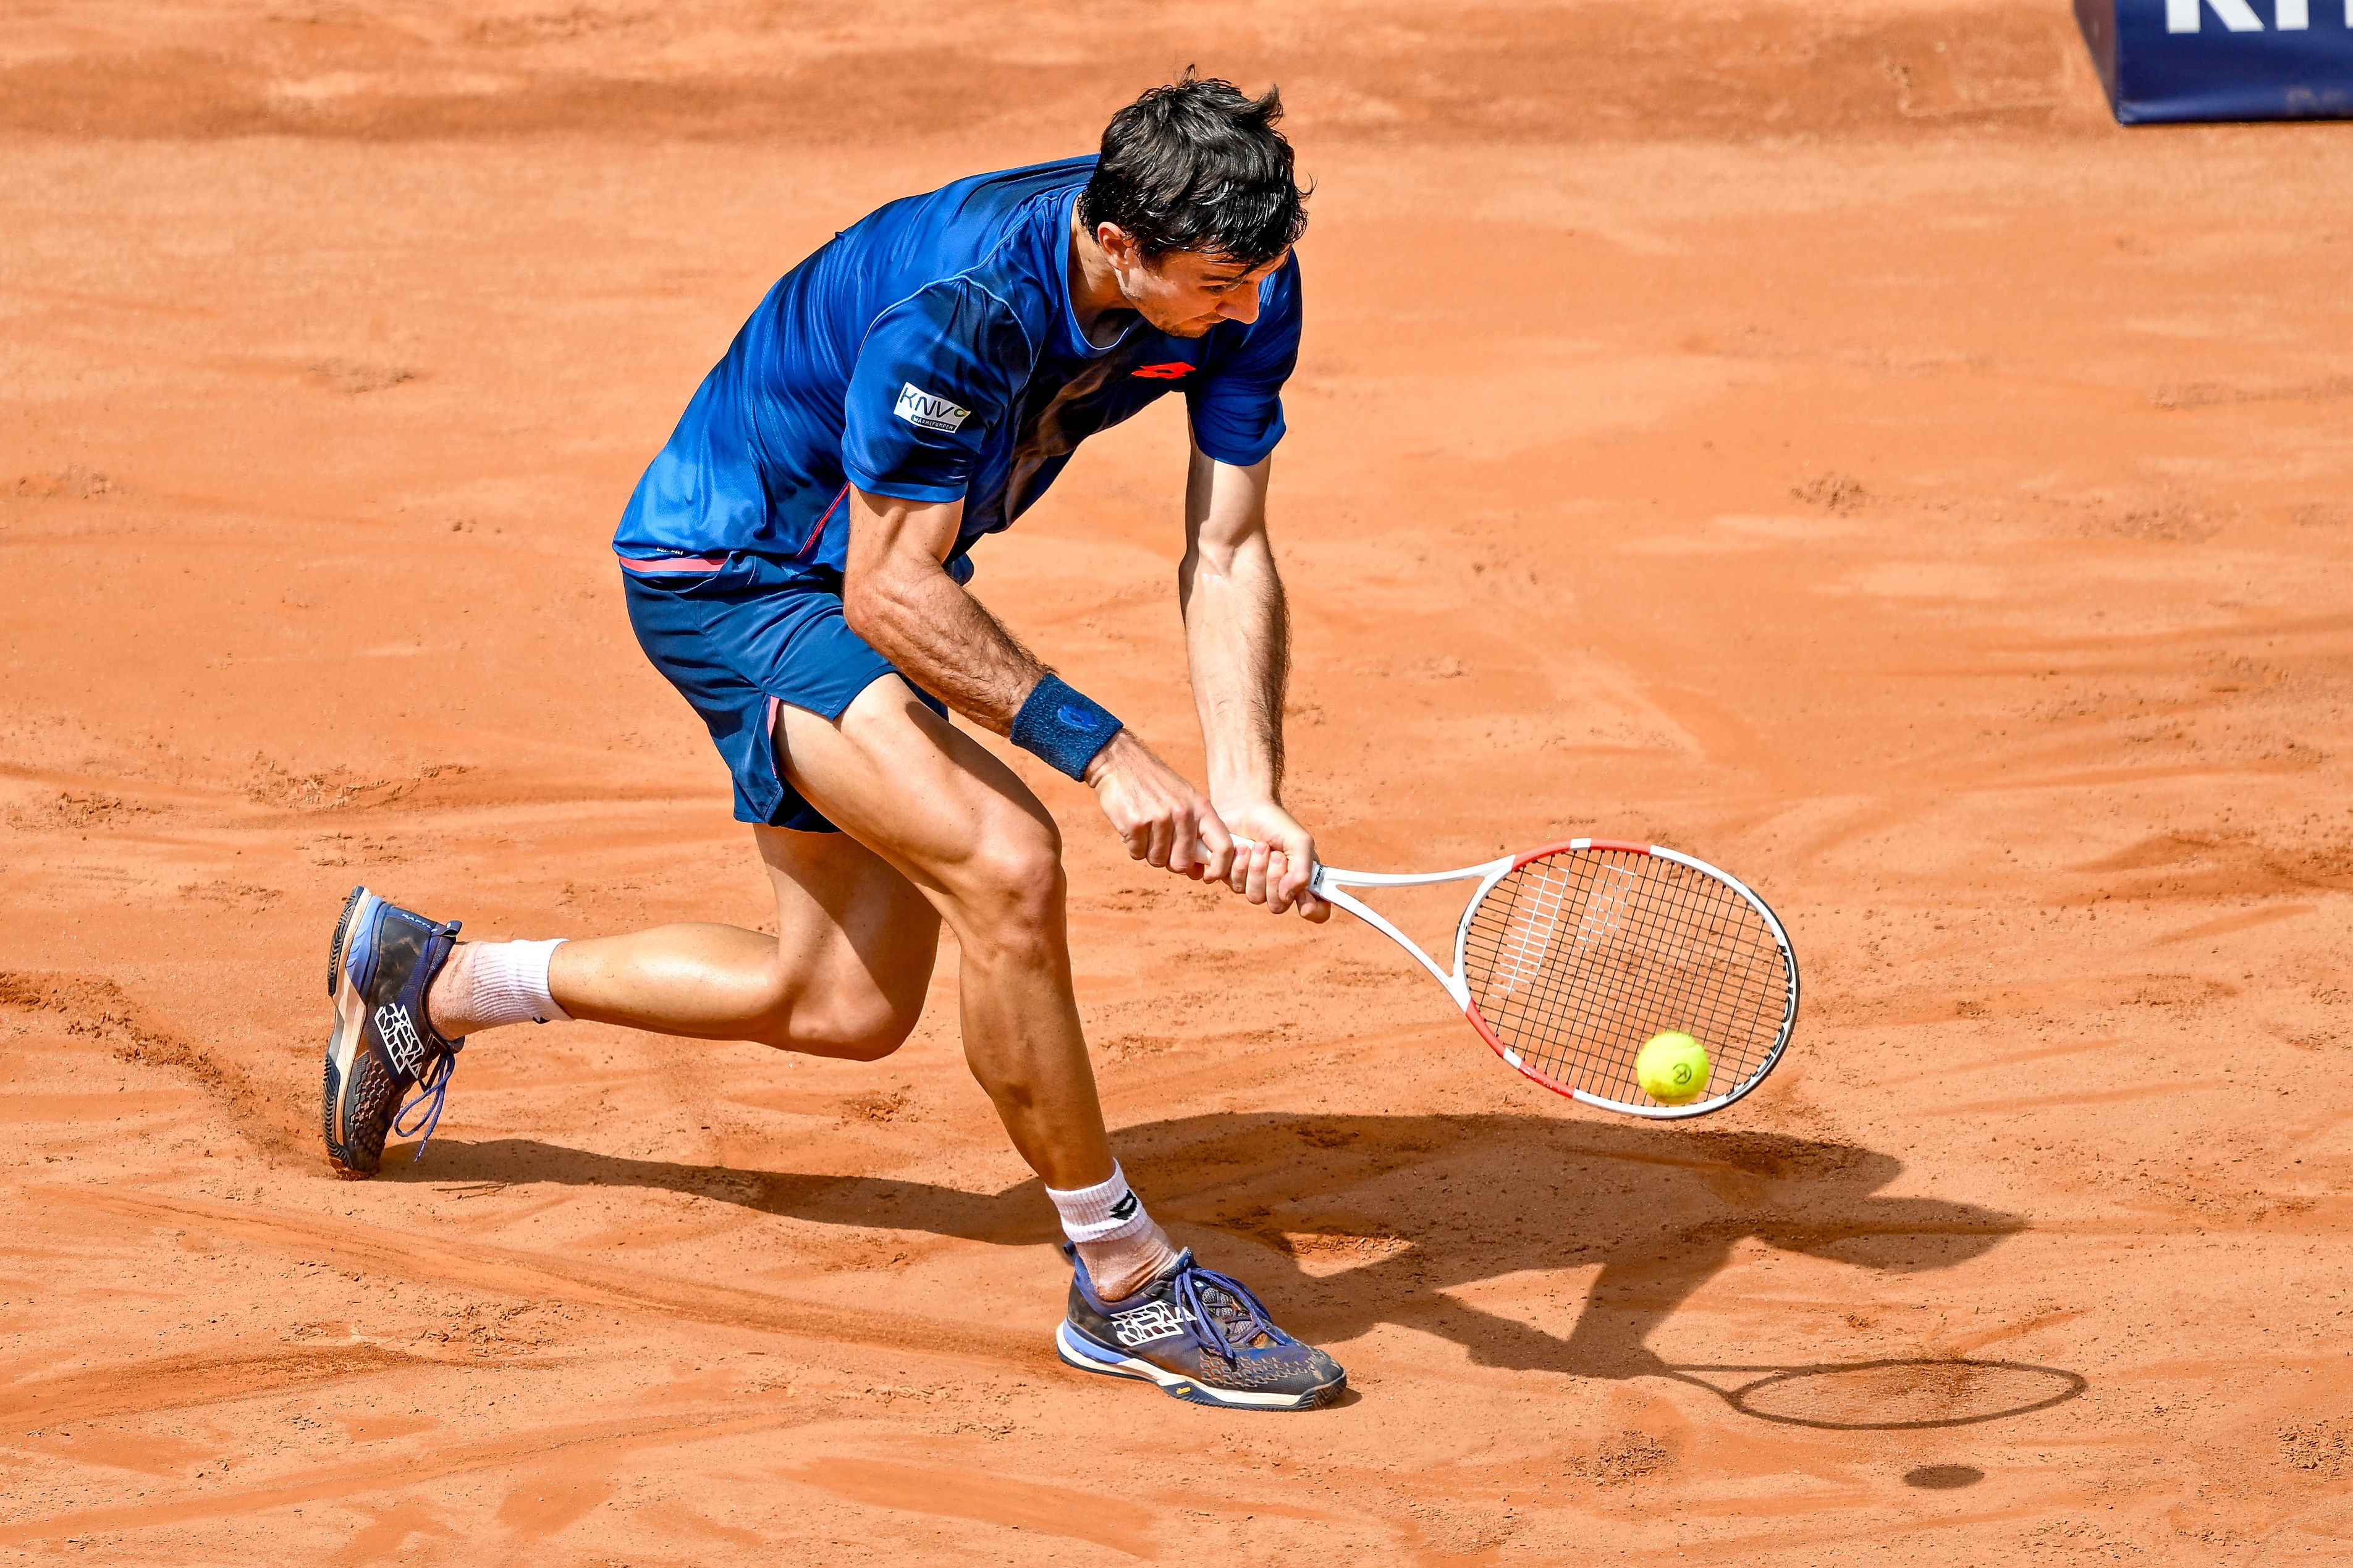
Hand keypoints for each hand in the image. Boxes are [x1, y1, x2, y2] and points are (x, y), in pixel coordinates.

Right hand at [1083, 731, 1235, 881]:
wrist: (1120, 762)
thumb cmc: (1155, 785)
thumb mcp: (1184, 798)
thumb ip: (1195, 831)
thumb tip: (1200, 872)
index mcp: (1201, 808)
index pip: (1223, 846)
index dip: (1219, 868)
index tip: (1207, 876)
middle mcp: (1183, 814)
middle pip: (1182, 863)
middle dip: (1170, 861)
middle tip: (1160, 844)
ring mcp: (1159, 819)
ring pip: (1157, 861)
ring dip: (1148, 851)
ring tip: (1145, 828)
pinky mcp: (1135, 824)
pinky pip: (1137, 854)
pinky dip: (1133, 846)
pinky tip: (1132, 825)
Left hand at [1215, 799, 1330, 922]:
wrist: (1245, 808)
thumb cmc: (1276, 824)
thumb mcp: (1299, 841)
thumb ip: (1302, 869)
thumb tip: (1290, 894)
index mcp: (1302, 880)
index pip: (1315, 909)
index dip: (1314, 911)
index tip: (1307, 905)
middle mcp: (1280, 888)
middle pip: (1278, 905)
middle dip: (1275, 878)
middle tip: (1276, 854)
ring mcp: (1256, 886)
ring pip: (1255, 897)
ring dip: (1257, 869)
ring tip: (1259, 846)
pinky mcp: (1235, 880)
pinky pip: (1236, 887)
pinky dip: (1240, 866)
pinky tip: (1242, 849)